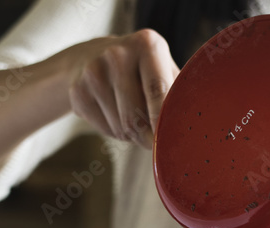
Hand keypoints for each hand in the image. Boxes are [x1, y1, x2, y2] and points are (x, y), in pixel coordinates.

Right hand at [67, 29, 179, 149]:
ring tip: (132, 117)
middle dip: (148, 137)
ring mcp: (93, 71)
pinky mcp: (78, 91)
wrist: (91, 58)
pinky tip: (114, 115)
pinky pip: (105, 130)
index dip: (162, 122)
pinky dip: (115, 133)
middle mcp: (118, 54)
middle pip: (136, 118)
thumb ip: (178, 94)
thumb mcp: (163, 70)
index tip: (167, 141)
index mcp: (147, 44)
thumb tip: (191, 127)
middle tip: (154, 139)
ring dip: (132, 135)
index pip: (158, 90)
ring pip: (122, 129)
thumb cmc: (142, 72)